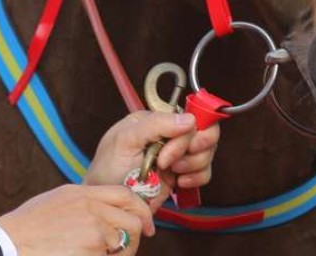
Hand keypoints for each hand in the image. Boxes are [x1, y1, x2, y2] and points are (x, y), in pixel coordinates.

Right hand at [0, 184, 153, 255]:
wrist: (10, 243)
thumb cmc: (27, 228)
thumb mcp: (56, 202)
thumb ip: (82, 203)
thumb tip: (104, 212)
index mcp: (81, 193)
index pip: (125, 194)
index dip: (140, 210)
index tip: (145, 225)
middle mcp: (91, 206)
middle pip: (133, 220)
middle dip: (134, 240)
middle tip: (123, 251)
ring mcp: (93, 227)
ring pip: (123, 243)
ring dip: (116, 255)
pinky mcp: (93, 247)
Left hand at [84, 112, 219, 210]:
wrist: (110, 201)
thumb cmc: (108, 167)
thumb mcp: (125, 140)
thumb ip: (155, 125)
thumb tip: (189, 119)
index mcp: (156, 120)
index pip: (190, 114)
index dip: (194, 129)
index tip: (189, 144)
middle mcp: (170, 134)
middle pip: (204, 133)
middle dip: (193, 150)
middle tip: (173, 162)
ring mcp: (177, 155)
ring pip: (206, 153)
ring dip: (193, 165)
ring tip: (170, 172)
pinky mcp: (181, 175)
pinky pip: (204, 173)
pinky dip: (196, 179)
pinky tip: (178, 183)